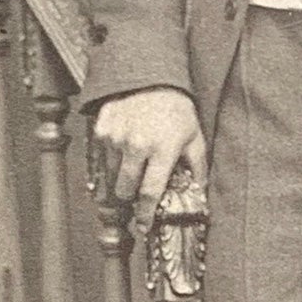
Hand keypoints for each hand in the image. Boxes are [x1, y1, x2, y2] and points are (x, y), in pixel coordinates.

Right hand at [90, 86, 206, 220]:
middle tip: (134, 196)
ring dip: (119, 178)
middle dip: (129, 198)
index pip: (149, 193)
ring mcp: (116, 137)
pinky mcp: (102, 129)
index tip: (143, 226)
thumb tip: (200, 193)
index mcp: (162, 150)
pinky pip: (102, 157)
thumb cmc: (176, 108)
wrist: (151, 75)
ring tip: (130, 169)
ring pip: (111, 175)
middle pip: (124, 190)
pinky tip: (121, 152)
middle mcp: (136, 146)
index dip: (145, 214)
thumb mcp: (194, 136)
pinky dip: (110, 160)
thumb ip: (197, 167)